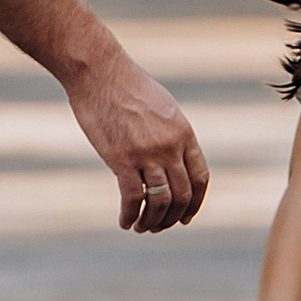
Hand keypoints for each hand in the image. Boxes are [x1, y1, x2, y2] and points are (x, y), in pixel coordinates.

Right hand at [65, 45, 209, 230]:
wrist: (99, 72)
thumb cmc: (126, 87)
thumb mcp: (162, 108)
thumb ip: (172, 134)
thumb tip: (172, 156)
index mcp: (184, 133)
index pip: (200, 178)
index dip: (195, 203)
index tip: (186, 217)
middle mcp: (170, 146)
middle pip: (181, 195)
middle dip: (172, 218)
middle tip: (159, 226)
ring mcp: (148, 154)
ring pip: (160, 202)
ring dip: (152, 222)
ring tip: (141, 227)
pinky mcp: (122, 159)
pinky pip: (133, 199)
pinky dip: (130, 216)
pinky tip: (124, 221)